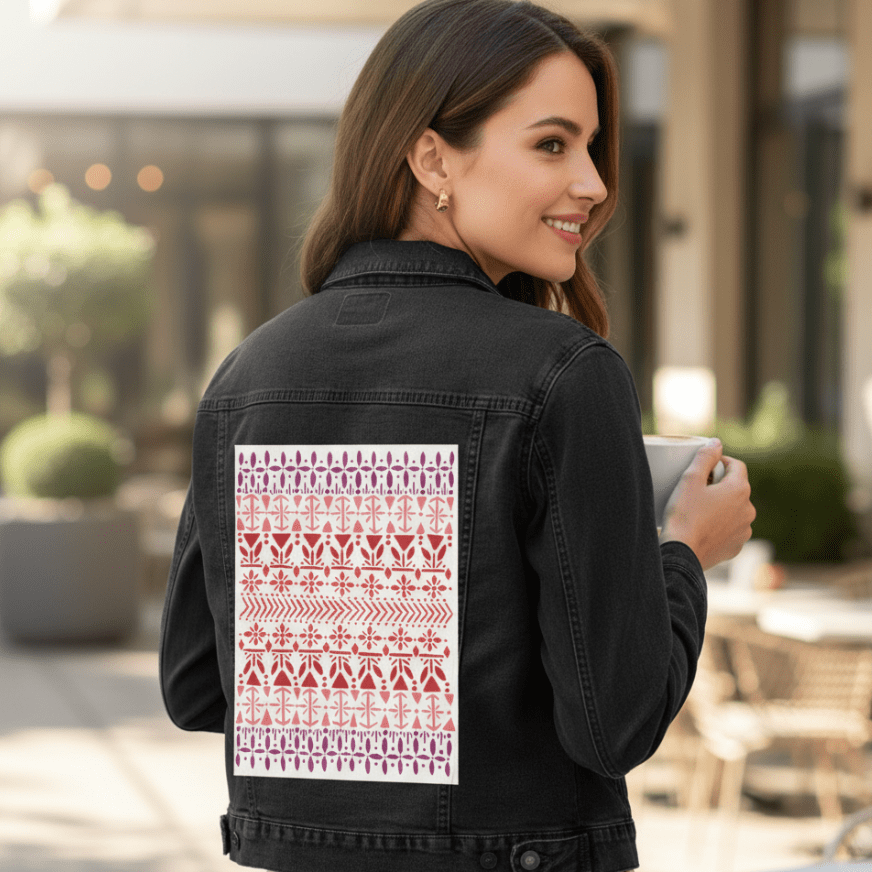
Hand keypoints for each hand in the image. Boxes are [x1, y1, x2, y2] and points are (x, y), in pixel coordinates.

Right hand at [659, 438, 755, 570]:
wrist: (682, 554)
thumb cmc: (684, 515)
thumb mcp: (690, 479)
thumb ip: (705, 457)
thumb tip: (717, 442)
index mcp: (739, 490)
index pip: (736, 465)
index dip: (720, 462)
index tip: (704, 467)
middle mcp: (748, 509)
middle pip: (736, 488)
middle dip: (719, 485)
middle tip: (696, 489)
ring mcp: (744, 530)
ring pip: (734, 509)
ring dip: (721, 506)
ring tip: (698, 510)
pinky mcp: (736, 547)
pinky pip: (731, 529)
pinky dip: (720, 525)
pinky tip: (702, 527)